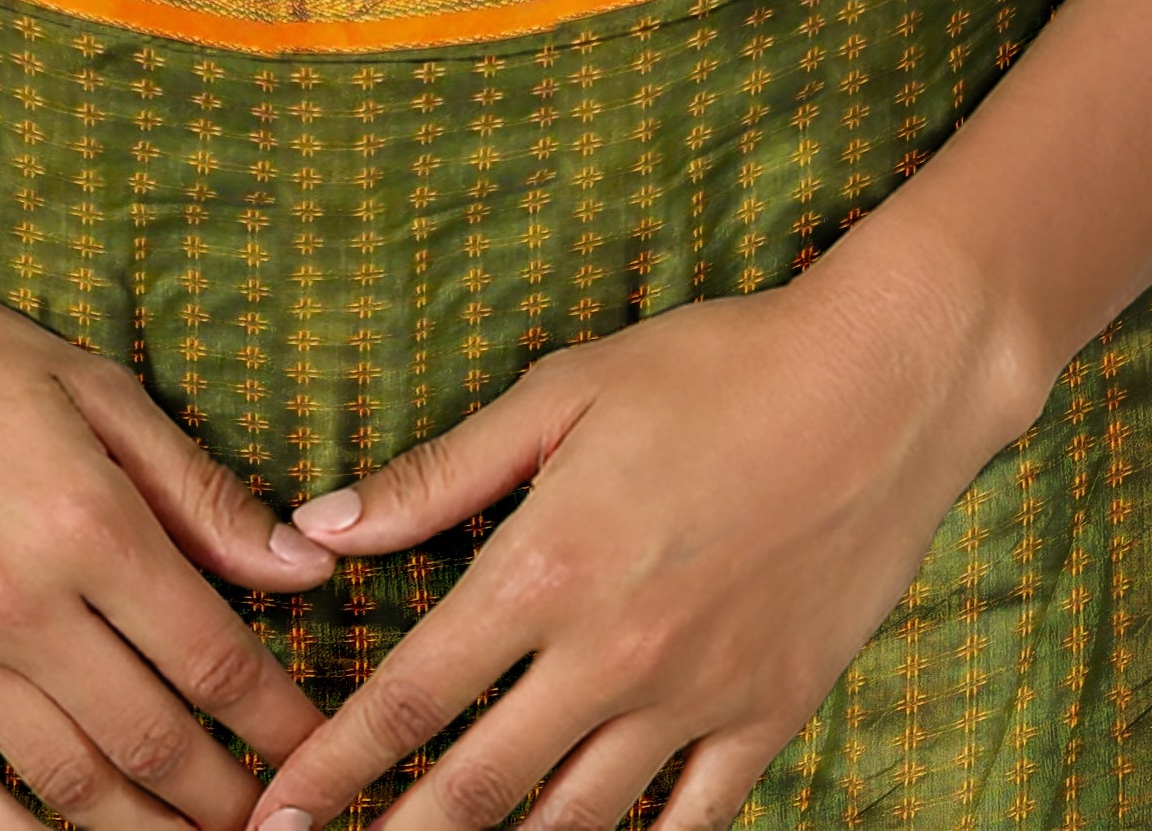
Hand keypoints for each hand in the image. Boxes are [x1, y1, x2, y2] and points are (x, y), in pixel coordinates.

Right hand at [0, 235, 336, 830]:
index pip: (212, 657)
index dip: (280, 719)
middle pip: (153, 741)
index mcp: (84, 522)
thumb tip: (306, 568)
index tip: (323, 748)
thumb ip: (198, 490)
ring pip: (70, 788)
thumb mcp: (92, 387)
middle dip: (228, 799)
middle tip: (278, 823)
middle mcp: (18, 605)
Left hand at [246, 243, 1028, 830]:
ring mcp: (691, 702)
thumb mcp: (563, 392)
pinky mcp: (765, 720)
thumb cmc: (715, 366)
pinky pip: (686, 829)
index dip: (330, 767)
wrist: (880, 388)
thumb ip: (440, 473)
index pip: (408, 697)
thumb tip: (320, 525)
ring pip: (571, 827)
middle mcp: (609, 656)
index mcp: (544, 568)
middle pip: (474, 789)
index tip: (272, 812)